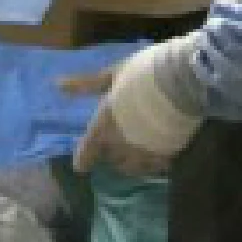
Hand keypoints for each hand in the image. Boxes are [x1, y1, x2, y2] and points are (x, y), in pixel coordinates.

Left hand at [58, 37, 204, 176]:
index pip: (87, 152)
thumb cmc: (143, 74)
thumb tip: (58, 85)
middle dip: (109, 155)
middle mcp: (121, 146)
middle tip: (114, 146)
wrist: (183, 82)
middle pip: (111, 161)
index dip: (83, 160)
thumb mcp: (112, 74)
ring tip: (134, 151)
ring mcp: (145, 153)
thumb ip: (86, 85)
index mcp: (103, 127)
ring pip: (133, 167)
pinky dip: (152, 162)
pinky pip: (155, 166)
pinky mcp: (168, 155)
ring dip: (129, 162)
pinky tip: (156, 153)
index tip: (81, 166)